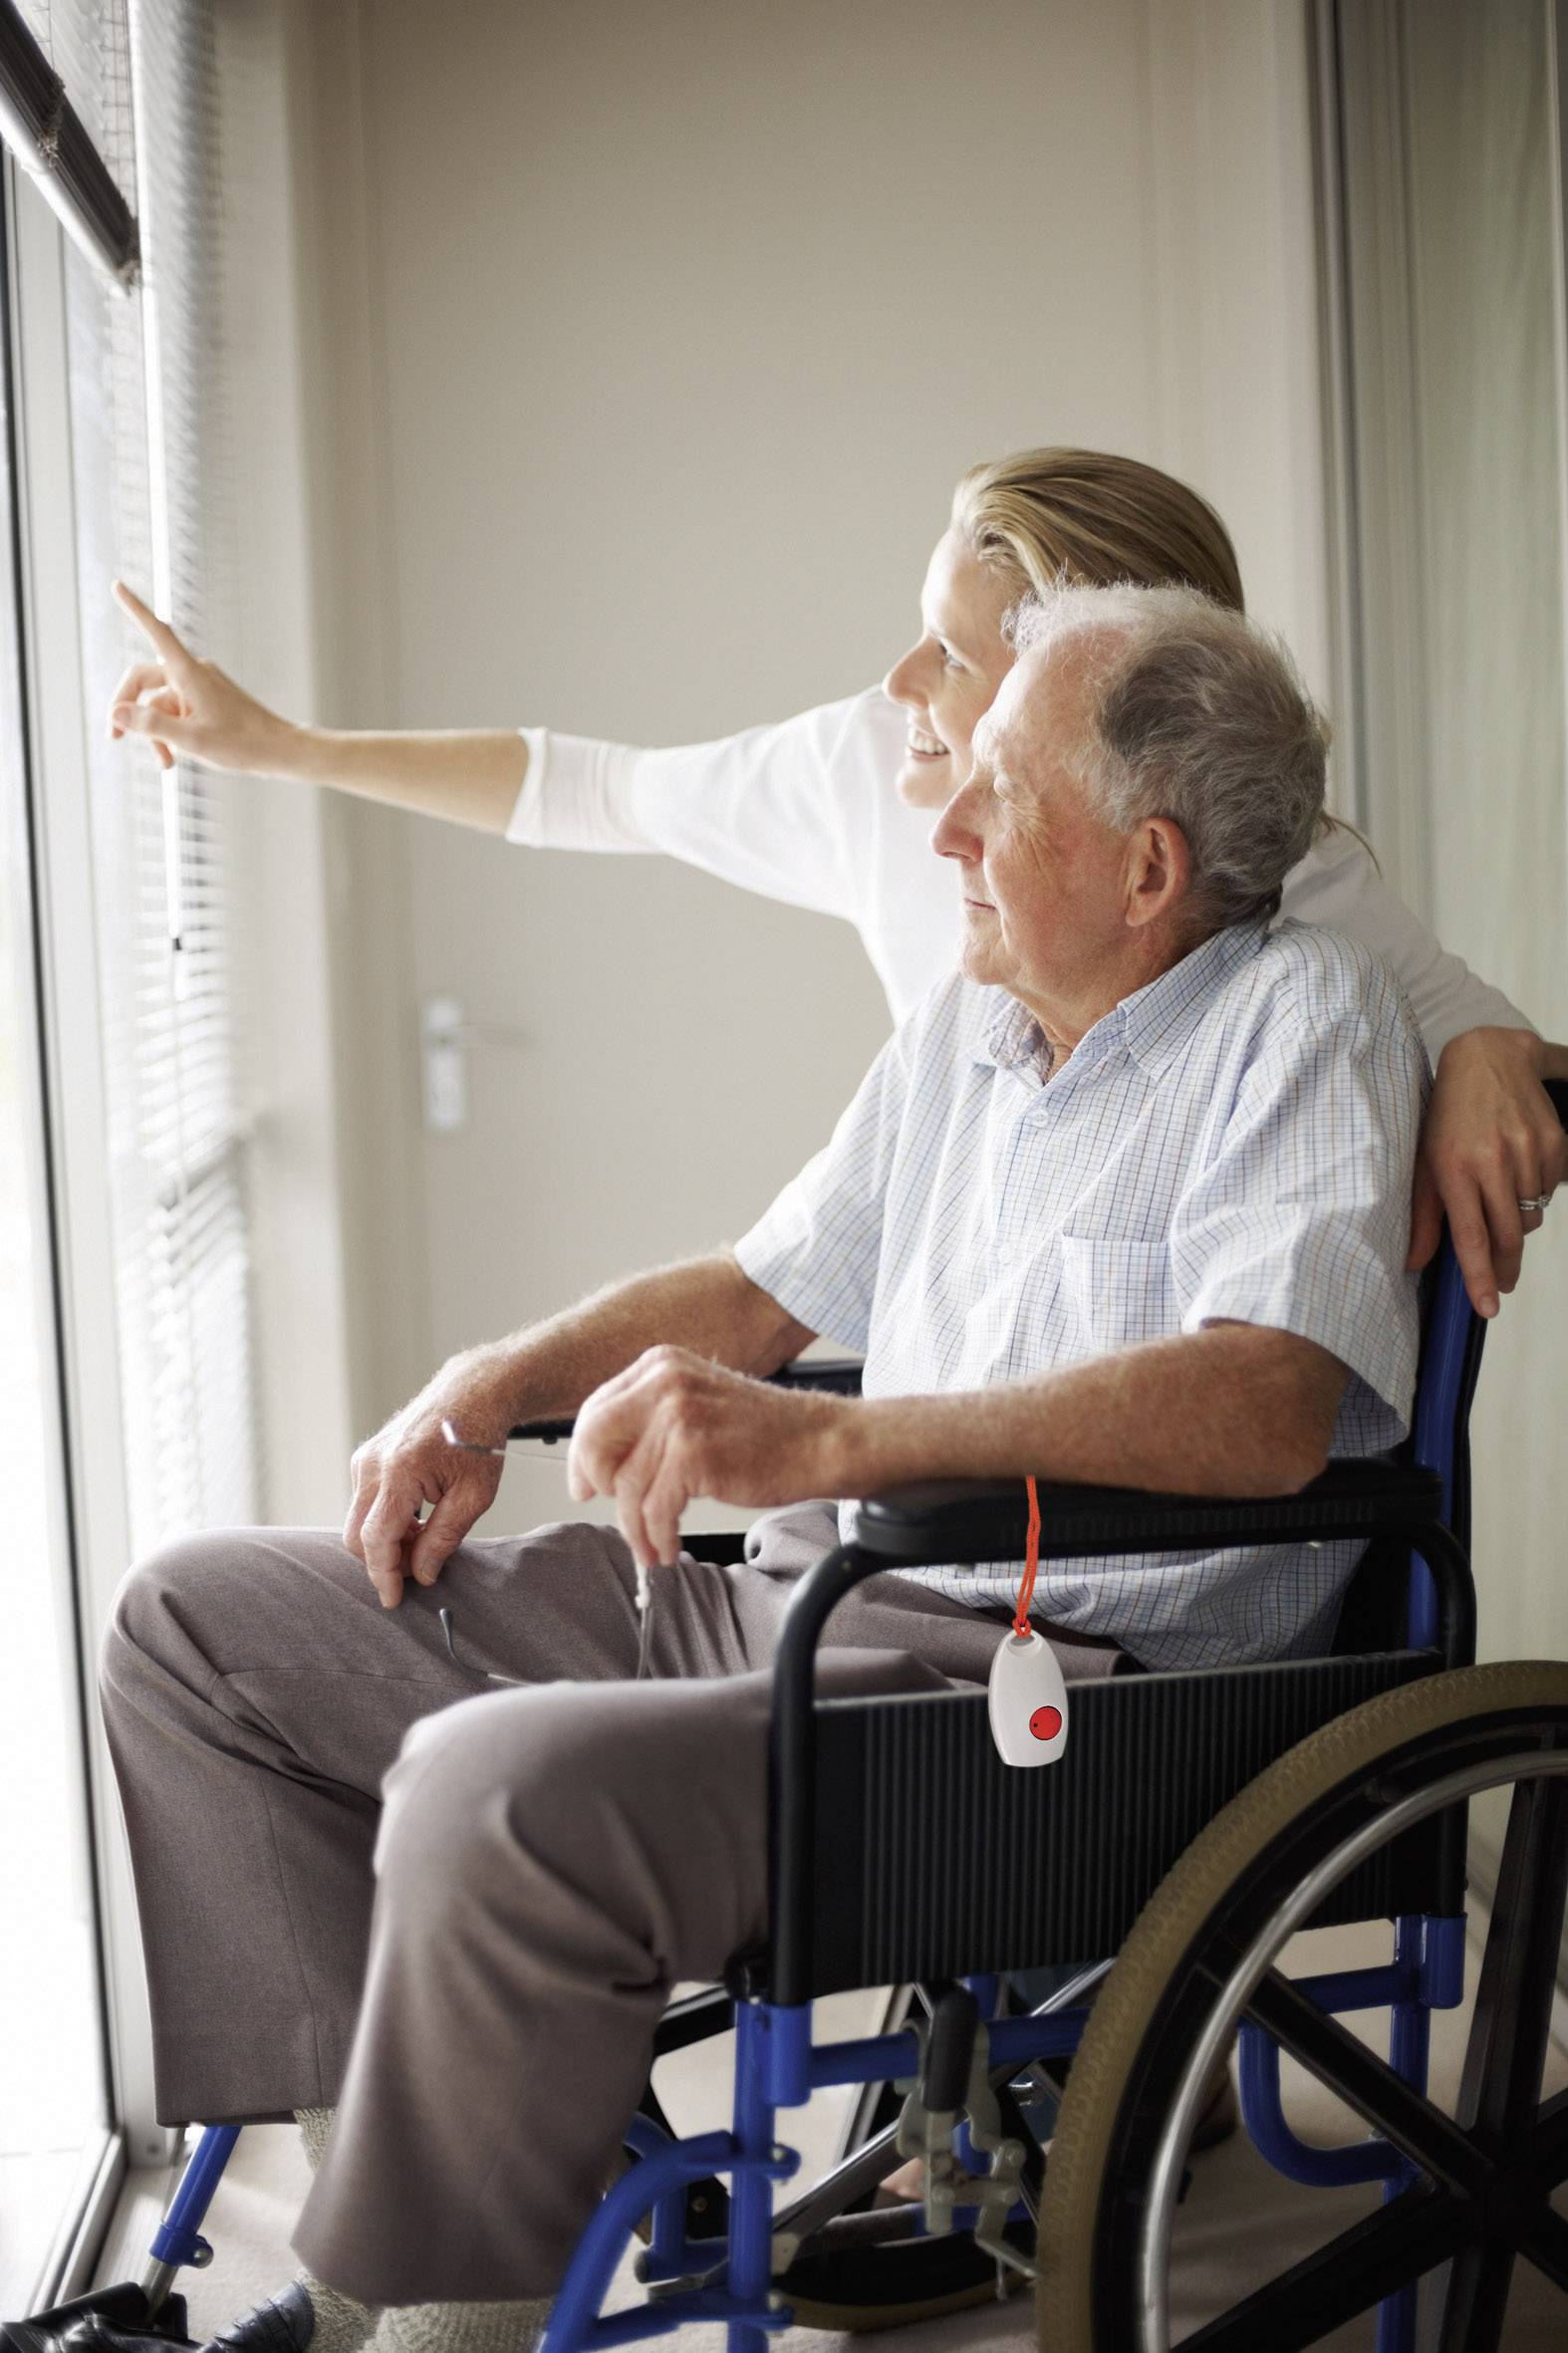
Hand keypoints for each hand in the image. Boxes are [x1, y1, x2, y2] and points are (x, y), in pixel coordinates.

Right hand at [107, 582, 296, 775]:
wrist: (281, 751)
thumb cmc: (243, 745)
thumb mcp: (192, 739)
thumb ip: (151, 725)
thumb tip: (116, 713)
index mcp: (190, 673)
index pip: (156, 632)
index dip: (135, 609)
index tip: (117, 585)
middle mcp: (192, 673)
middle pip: (143, 680)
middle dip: (127, 709)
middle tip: (113, 737)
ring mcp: (199, 687)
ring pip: (159, 703)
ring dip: (155, 733)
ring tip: (166, 764)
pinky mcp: (206, 700)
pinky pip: (176, 711)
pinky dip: (171, 732)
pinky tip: (175, 757)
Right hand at [343, 1357, 514, 1607]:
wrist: (472, 1393)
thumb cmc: (479, 1439)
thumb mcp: (474, 1496)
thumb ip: (444, 1538)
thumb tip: (421, 1575)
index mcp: (400, 1471)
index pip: (376, 1539)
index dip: (384, 1575)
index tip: (394, 1600)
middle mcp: (373, 1463)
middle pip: (356, 1535)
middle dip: (383, 1560)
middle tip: (419, 1567)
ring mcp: (365, 1458)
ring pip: (358, 1522)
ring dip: (386, 1541)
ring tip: (425, 1537)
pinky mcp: (365, 1458)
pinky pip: (364, 1504)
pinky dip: (384, 1521)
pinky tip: (417, 1518)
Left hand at [566, 1346, 847, 1570]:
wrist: (819, 1441)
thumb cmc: (764, 1432)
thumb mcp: (697, 1403)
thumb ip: (650, 1419)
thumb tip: (596, 1462)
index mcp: (660, 1364)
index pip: (595, 1410)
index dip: (584, 1455)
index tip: (586, 1484)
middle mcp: (664, 1381)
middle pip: (594, 1441)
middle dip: (597, 1483)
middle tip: (613, 1511)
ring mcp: (678, 1416)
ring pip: (625, 1486)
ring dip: (634, 1528)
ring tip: (650, 1545)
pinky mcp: (694, 1454)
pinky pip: (654, 1510)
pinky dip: (657, 1539)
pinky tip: (667, 1549)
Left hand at [1409, 1027, 1565, 1315]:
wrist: (1488, 1059)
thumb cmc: (1448, 1116)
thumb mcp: (1424, 1161)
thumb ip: (1422, 1215)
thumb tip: (1415, 1263)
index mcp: (1453, 1169)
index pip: (1470, 1236)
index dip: (1480, 1276)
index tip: (1489, 1307)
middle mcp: (1492, 1161)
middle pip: (1508, 1236)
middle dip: (1505, 1266)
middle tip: (1503, 1282)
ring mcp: (1527, 1151)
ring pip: (1532, 1216)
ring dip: (1518, 1221)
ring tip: (1500, 1197)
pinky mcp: (1553, 1142)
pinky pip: (1550, 1191)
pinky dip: (1536, 1193)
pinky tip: (1518, 1172)